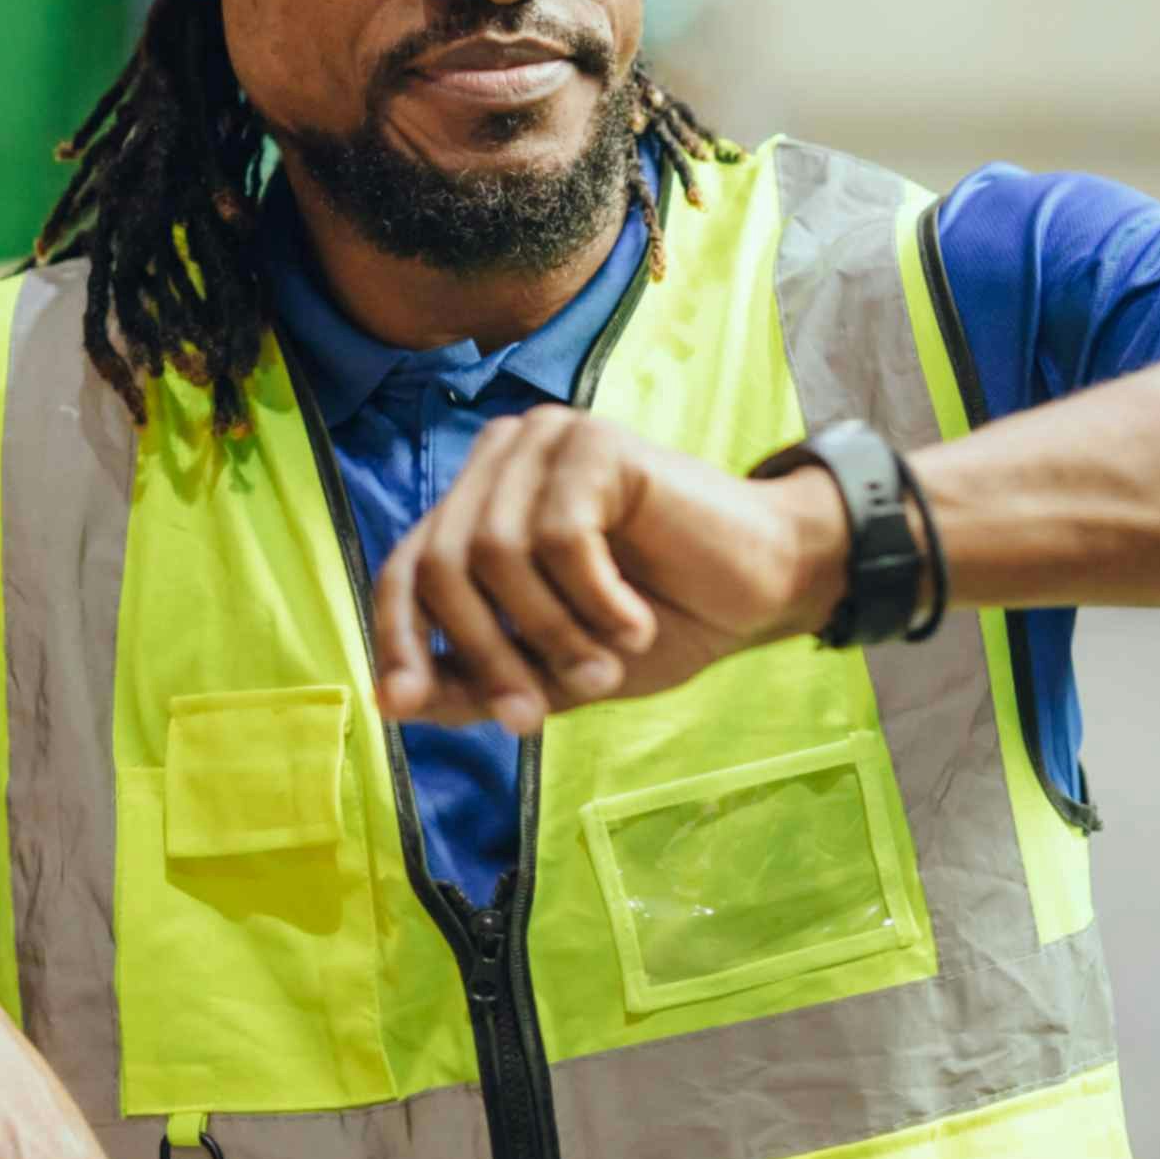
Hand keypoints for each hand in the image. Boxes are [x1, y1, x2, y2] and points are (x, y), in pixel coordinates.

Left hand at [371, 406, 846, 730]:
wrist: (764, 586)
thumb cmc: (658, 620)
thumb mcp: (552, 666)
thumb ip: (477, 679)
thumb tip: (395, 703)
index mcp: (481, 502)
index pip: (402, 569)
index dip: (398, 639)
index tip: (405, 705)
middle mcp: (503, 459)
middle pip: (440, 564)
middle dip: (484, 654)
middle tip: (533, 718)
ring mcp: (547, 440)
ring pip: (497, 553)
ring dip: (551, 633)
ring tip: (606, 668)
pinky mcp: (596, 442)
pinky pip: (561, 535)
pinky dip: (594, 599)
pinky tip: (635, 622)